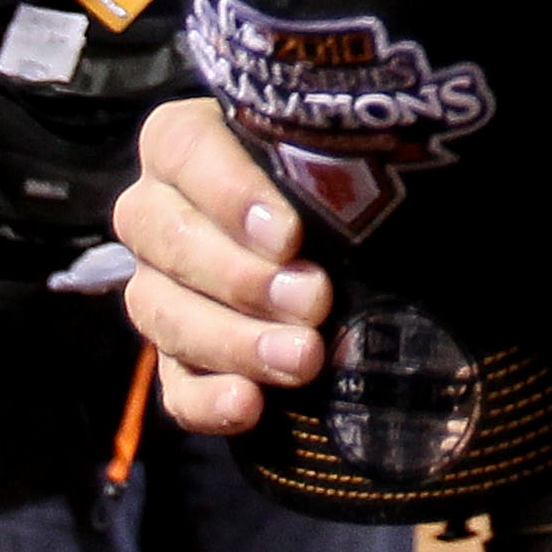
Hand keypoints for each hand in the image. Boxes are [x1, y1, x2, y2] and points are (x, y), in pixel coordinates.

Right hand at [117, 96, 332, 430]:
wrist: (360, 250)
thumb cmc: (355, 184)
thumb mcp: (347, 159)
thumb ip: (347, 158)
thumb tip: (394, 170)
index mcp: (187, 144)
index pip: (182, 148)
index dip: (229, 191)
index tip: (290, 233)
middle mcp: (157, 211)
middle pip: (167, 238)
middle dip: (243, 277)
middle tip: (314, 299)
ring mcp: (159, 288)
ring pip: (163, 313)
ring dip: (234, 341)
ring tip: (303, 358)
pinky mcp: (176, 358)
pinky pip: (173, 385)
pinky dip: (208, 401)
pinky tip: (250, 406)